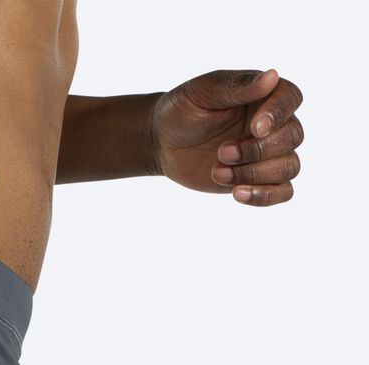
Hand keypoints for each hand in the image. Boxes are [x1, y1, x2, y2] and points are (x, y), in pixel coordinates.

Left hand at [149, 68, 303, 205]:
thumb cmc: (182, 111)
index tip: (255, 128)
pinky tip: (237, 194)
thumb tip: (272, 76)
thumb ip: (236, 86)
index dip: (278, 115)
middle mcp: (273, 123)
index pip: (290, 99)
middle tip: (221, 152)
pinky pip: (282, 192)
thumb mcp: (202, 92)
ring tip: (218, 173)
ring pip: (289, 166)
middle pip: (293, 137)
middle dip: (257, 150)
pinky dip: (265, 196)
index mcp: (263, 95)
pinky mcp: (257, 179)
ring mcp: (267, 153)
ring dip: (255, 174)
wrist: (162, 143)